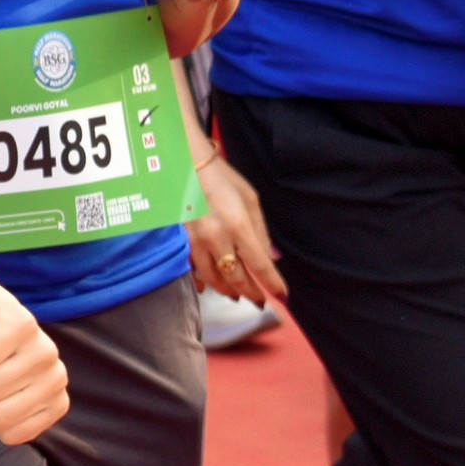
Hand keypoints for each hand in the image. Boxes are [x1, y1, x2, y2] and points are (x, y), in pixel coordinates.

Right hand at [187, 147, 286, 305]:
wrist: (182, 164)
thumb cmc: (221, 178)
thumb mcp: (250, 199)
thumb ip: (260, 231)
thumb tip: (271, 257)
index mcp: (237, 225)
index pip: (259, 264)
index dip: (273, 283)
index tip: (283, 296)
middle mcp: (215, 238)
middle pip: (236, 277)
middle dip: (251, 293)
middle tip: (260, 300)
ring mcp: (195, 242)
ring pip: (214, 279)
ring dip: (229, 291)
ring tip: (239, 294)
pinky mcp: (182, 243)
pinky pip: (194, 270)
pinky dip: (206, 282)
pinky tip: (212, 287)